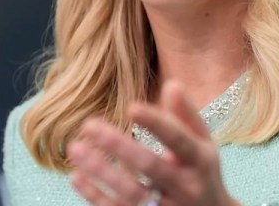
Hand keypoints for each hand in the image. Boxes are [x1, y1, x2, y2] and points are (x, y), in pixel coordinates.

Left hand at [67, 80, 239, 205]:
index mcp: (200, 160)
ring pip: (131, 193)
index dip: (157, 124)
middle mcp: (186, 187)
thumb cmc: (201, 172)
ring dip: (101, 172)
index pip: (179, 140)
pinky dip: (96, 196)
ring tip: (75, 148)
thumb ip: (187, 114)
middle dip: (119, 146)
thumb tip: (171, 84)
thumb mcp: (203, 143)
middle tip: (88, 124)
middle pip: (151, 167)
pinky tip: (76, 176)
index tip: (132, 107)